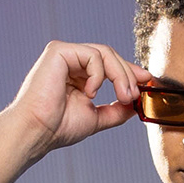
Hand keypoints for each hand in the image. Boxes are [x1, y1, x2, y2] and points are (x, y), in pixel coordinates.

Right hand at [8, 40, 141, 158]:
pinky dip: (98, 74)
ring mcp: (64, 54)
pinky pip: (92, 55)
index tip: (146, 82)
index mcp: (77, 75)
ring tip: (123, 96)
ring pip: (104, 53)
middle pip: (110, 56)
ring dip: (120, 75)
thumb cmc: (58, 128)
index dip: (129, 71)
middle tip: (134, 96)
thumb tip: (136, 106)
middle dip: (128, 74)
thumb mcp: (95, 118)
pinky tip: (90, 92)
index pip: (108, 65)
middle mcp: (70, 61)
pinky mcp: (59, 51)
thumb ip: (115, 110)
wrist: (37, 132)